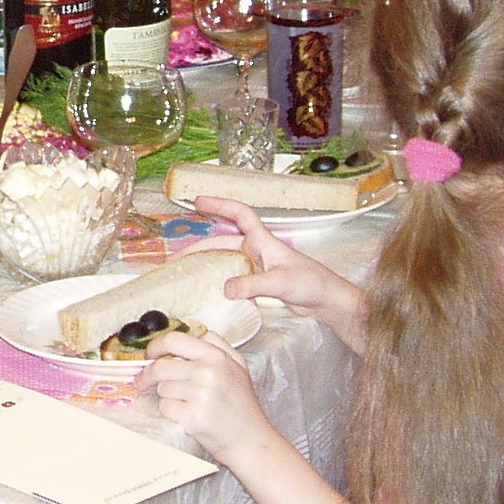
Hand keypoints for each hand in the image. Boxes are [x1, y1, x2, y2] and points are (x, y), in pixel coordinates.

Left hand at [145, 331, 276, 467]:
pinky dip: (171, 412)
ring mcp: (201, 395)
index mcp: (217, 357)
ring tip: (187, 403)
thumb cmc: (242, 405)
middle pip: (161, 366)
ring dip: (167, 396)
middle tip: (144, 381)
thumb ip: (216, 345)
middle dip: (148, 375)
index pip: (174, 340)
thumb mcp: (238, 366)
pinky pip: (165, 407)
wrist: (251, 440)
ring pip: (162, 389)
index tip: (149, 354)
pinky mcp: (193, 417)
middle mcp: (209, 372)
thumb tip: (189, 334)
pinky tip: (187, 415)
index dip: (156, 346)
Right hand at [192, 198, 368, 349]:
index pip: (240, 214)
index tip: (198, 201)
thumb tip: (225, 288)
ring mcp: (257, 267)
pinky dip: (218, 282)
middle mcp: (258, 251)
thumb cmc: (311, 283)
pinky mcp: (259, 284)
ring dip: (207, 265)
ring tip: (184, 274)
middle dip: (199, 247)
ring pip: (225, 261)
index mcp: (264, 241)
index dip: (220, 205)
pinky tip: (206, 291)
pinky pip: (233, 278)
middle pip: (223, 242)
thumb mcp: (281, 283)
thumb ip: (254, 284)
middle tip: (176, 258)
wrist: (327, 302)